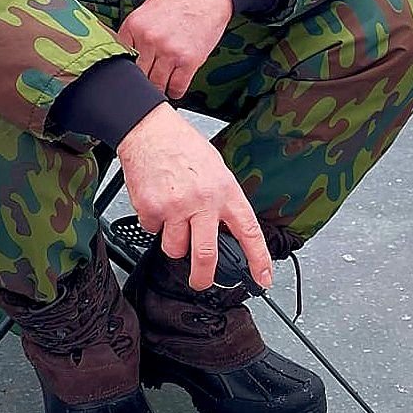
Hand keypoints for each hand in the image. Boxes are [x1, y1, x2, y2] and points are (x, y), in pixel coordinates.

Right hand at [116, 106, 272, 291]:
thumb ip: (223, 200)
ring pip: (175, 248)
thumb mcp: (217, 169)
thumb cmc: (183, 146)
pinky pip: (152, 231)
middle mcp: (202, 201)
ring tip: (173, 220)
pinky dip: (155, 223)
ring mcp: (175, 207)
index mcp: (225, 191)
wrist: (149, 130)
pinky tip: (157, 202)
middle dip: (203, 277)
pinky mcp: (151, 209)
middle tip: (201, 282)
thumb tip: (226, 229)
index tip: (263, 278)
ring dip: (174, 243)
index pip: (249, 232)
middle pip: (205, 256)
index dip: (259, 259)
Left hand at [117, 0, 232, 102]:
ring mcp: (169, 51)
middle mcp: (149, 39)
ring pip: (156, 84)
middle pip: (138, 74)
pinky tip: (175, 86)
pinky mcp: (189, 61)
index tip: (132, 72)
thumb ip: (135, 32)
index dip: (128, 66)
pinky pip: (177, 87)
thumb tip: (127, 54)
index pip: (120, 57)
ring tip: (162, 84)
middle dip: (143, 78)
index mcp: (135, 25)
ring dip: (159, 87)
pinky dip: (175, 91)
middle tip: (149, 78)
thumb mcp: (148, 9)